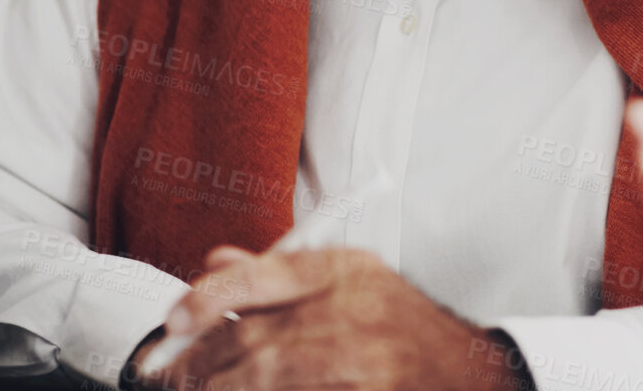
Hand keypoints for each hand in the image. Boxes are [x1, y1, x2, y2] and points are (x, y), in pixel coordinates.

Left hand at [140, 245, 532, 390]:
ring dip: (223, 388)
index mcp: (346, 271)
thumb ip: (279, 274)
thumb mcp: (348, 281)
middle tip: (172, 372)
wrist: (469, 374)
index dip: (204, 300)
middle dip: (201, 359)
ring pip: (264, 378)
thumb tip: (215, 263)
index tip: (173, 321)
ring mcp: (360, 363)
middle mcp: (354, 312)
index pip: (259, 276)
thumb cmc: (402, 328)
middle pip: (252, 336)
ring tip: (205, 389)